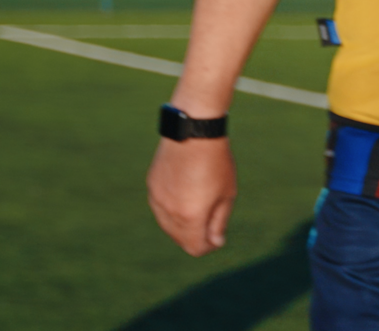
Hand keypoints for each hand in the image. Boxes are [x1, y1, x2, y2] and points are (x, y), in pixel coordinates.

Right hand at [148, 137, 237, 255]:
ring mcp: (156, 199)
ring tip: (199, 206)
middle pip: (180, 239)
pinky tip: (185, 194)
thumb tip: (215, 243)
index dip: (208, 246)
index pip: (194, 247)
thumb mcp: (227, 194)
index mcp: (190, 216)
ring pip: (167, 225)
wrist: (194, 132)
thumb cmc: (216, 163)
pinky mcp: (151, 186)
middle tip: (211, 222)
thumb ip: (219, 222)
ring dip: (182, 224)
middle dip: (196, 236)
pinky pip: (160, 208)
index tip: (217, 237)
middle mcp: (169, 212)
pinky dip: (172, 209)